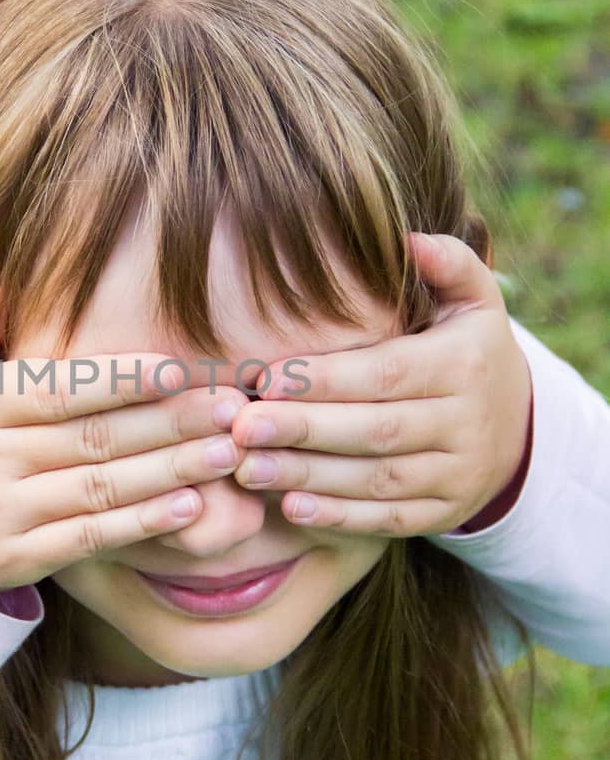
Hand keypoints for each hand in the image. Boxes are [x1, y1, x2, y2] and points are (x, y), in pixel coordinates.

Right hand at [0, 285, 248, 587]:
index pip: (58, 390)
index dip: (121, 380)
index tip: (180, 369)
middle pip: (91, 438)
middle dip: (168, 422)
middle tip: (231, 409)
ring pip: (98, 488)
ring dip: (169, 471)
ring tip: (224, 453)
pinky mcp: (13, 559)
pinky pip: (87, 538)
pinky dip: (141, 524)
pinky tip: (188, 506)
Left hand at [230, 233, 532, 536]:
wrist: (519, 427)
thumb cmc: (468, 349)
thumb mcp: (474, 300)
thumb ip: (448, 262)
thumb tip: (409, 240)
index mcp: (463, 365)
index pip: (385, 373)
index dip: (324, 379)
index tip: (263, 379)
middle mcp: (466, 424)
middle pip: (376, 430)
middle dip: (304, 430)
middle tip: (240, 428)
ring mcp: (457, 474)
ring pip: (376, 480)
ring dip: (309, 477)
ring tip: (247, 468)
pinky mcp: (443, 512)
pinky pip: (388, 519)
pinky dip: (338, 518)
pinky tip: (290, 507)